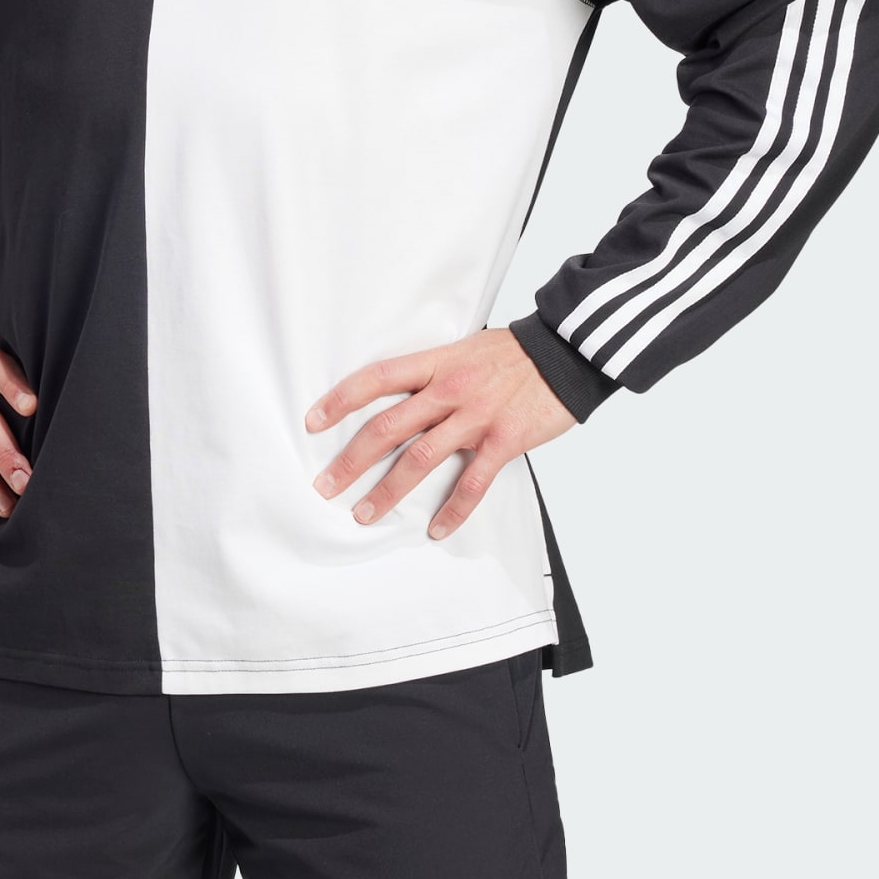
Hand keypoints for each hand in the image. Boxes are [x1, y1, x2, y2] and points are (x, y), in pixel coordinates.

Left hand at [304, 327, 576, 540]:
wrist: (565, 354)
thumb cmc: (513, 352)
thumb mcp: (464, 349)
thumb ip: (433, 372)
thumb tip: (401, 392)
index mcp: (435, 364)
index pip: (376, 379)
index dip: (341, 400)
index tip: (313, 422)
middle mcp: (449, 390)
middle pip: (387, 427)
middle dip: (351, 460)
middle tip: (325, 485)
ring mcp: (476, 417)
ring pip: (420, 459)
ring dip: (388, 491)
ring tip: (364, 514)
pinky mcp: (504, 440)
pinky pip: (472, 483)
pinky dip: (453, 510)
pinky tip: (435, 528)